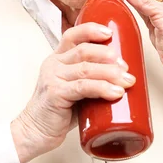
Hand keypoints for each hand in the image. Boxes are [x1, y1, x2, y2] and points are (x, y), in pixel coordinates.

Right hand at [11, 23, 134, 162]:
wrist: (34, 132)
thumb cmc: (57, 113)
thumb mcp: (74, 89)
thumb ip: (90, 79)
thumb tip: (122, 76)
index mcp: (57, 59)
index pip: (72, 35)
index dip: (91, 30)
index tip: (110, 33)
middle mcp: (54, 65)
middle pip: (84, 50)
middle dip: (109, 56)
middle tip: (126, 67)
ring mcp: (53, 78)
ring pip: (86, 68)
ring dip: (111, 73)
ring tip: (127, 81)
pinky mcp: (55, 94)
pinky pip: (83, 87)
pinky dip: (102, 88)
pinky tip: (116, 93)